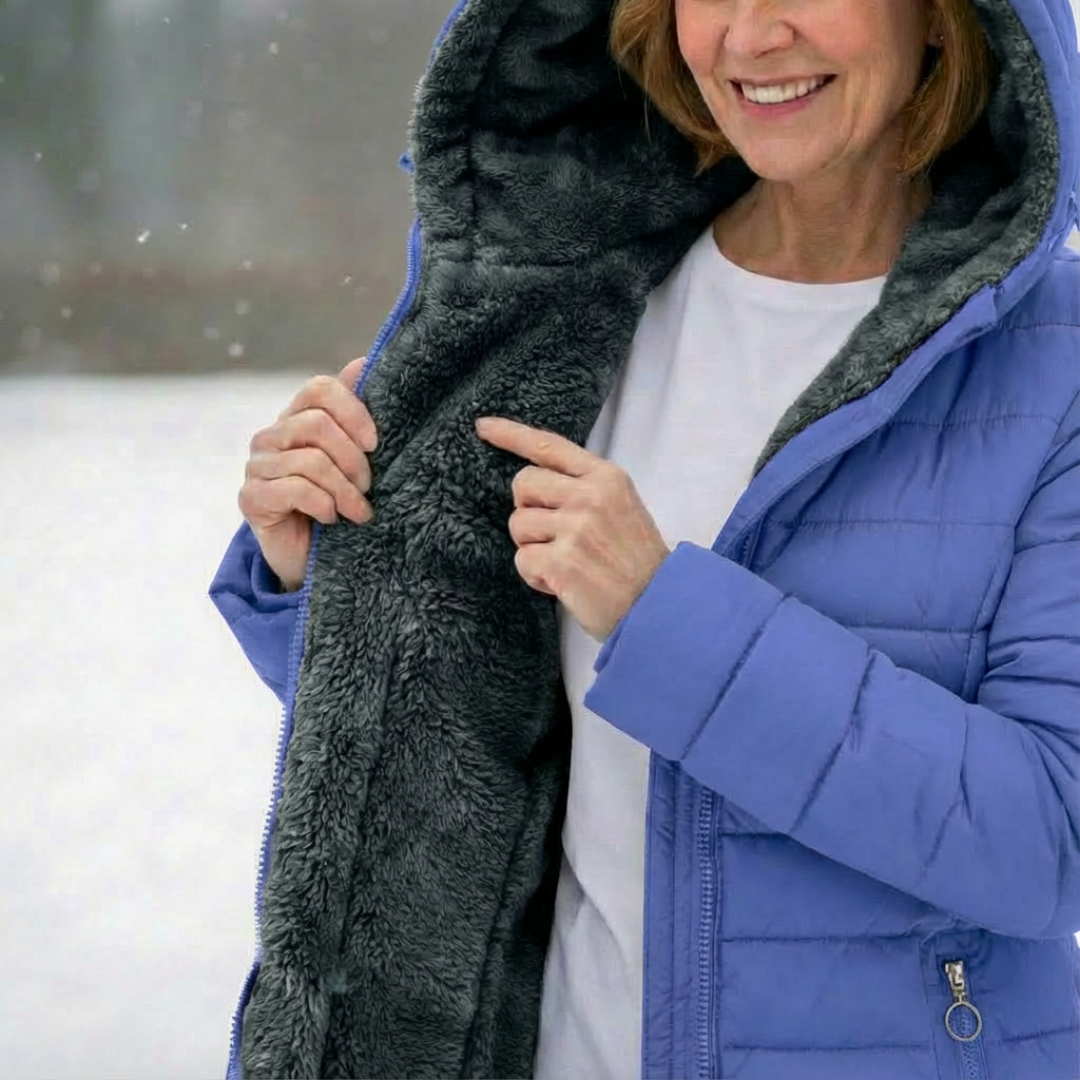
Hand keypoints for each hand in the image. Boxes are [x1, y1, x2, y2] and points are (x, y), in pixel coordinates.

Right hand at [238, 357, 378, 591]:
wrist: (311, 558)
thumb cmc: (338, 504)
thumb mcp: (354, 460)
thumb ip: (356, 414)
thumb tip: (363, 362)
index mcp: (297, 418)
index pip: (319, 389)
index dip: (353, 410)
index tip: (375, 444)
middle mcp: (271, 436)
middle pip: (317, 424)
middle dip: (353, 460)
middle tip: (368, 487)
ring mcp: (257, 466)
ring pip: (311, 461)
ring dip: (345, 490)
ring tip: (359, 511)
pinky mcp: (250, 498)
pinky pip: (295, 489)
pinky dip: (323, 505)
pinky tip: (331, 518)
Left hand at [475, 417, 670, 642]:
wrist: (659, 605)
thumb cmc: (638, 561)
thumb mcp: (623, 506)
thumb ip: (585, 488)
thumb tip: (534, 484)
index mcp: (606, 477)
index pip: (550, 446)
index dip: (511, 434)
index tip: (483, 426)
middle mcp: (590, 496)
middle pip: (523, 483)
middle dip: (527, 510)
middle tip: (554, 535)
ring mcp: (576, 527)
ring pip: (518, 524)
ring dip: (532, 547)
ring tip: (565, 562)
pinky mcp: (562, 561)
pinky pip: (522, 560)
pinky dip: (535, 575)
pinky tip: (561, 583)